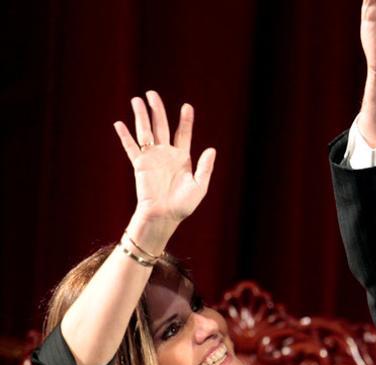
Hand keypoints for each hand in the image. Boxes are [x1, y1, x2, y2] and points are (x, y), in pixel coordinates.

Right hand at [113, 91, 215, 250]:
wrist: (165, 216)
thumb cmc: (183, 205)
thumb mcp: (200, 185)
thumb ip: (205, 167)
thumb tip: (212, 148)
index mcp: (182, 157)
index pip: (183, 133)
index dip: (185, 120)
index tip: (187, 106)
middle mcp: (166, 154)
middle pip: (161, 126)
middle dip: (157, 110)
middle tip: (152, 94)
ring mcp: (152, 158)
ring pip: (145, 131)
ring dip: (141, 116)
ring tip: (137, 100)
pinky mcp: (140, 165)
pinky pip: (131, 148)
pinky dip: (125, 136)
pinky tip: (119, 124)